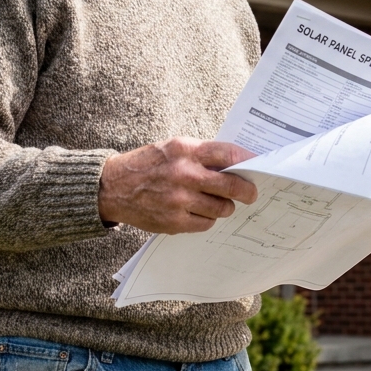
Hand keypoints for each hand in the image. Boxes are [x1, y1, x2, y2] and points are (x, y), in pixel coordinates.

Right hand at [99, 138, 257, 234]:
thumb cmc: (148, 164)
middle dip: (247, 190)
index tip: (256, 165)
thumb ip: (201, 154)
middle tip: (251, 193)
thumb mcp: (173, 147)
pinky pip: (206, 223)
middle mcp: (183, 175)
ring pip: (222, 208)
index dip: (248, 160)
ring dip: (225, 206)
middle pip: (232, 185)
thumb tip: (236, 163)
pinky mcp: (174, 222)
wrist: (113, 187)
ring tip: (219, 202)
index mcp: (185, 150)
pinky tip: (198, 211)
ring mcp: (179, 200)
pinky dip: (207, 218)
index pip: (228, 154)